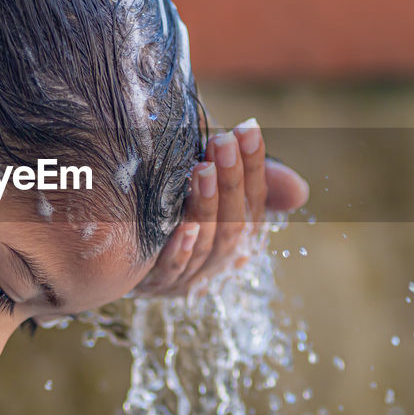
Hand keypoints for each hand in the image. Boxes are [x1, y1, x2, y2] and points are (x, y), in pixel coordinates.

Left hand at [135, 119, 309, 296]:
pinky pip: (171, 271)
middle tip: (223, 141)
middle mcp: (216, 261)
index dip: (255, 168)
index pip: (255, 202)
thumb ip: (247, 181)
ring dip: (206, 207)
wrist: (112, 241)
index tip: (248, 129)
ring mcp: (187, 276)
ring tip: (202, 169)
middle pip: (234, 225)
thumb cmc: (170, 202)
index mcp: (235, 236)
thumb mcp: (209, 186)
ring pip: (206, 245)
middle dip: (231, 182)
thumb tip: (301, 191)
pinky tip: (182, 226)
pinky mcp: (152, 285)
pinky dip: (180, 250)